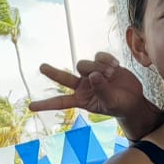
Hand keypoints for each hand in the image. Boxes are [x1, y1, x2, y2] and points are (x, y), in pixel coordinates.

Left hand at [30, 54, 161, 138]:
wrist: (133, 99)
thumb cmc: (119, 105)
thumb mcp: (110, 102)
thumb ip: (101, 90)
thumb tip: (93, 75)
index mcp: (80, 99)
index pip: (60, 102)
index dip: (46, 104)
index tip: (30, 107)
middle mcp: (82, 86)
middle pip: (64, 78)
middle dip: (52, 73)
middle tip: (41, 67)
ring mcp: (91, 74)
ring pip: (84, 65)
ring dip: (98, 67)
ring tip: (112, 74)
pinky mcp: (101, 64)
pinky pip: (98, 56)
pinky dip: (106, 59)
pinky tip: (116, 65)